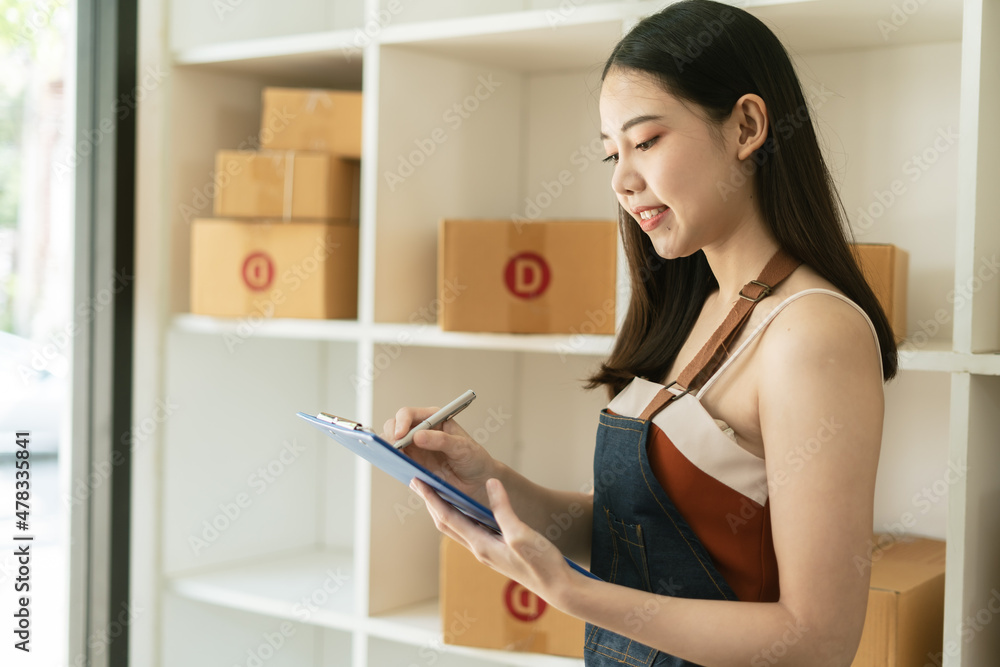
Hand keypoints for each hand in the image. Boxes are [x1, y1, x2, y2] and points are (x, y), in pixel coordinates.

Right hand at [384, 406, 496, 505]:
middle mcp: (420, 431)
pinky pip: (397, 461)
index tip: (400, 435)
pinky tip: (396, 468)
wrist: (478, 481)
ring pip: (391, 444)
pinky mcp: (413, 464)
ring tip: (393, 458)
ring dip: (388, 449)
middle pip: (394, 426)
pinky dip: (393, 463)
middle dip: (390, 435)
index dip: (401, 422)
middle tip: (394, 449)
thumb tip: (417, 437)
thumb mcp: (462, 447)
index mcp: (433, 419)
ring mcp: (415, 448)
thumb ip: (441, 440)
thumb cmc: (474, 458)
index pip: (408, 414)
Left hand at [410, 476, 577, 609]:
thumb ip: (503, 510)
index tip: (418, 482)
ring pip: (458, 528)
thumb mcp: (522, 534)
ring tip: (437, 492)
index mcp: (481, 546)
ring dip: (444, 509)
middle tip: (419, 483)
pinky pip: (472, 530)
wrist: (558, 588)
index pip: (448, 518)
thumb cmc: (542, 564)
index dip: (432, 498)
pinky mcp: (497, 551)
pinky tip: (467, 508)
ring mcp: (488, 552)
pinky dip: (462, 515)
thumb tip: (491, 484)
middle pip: (447, 524)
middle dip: (431, 503)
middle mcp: (480, 550)